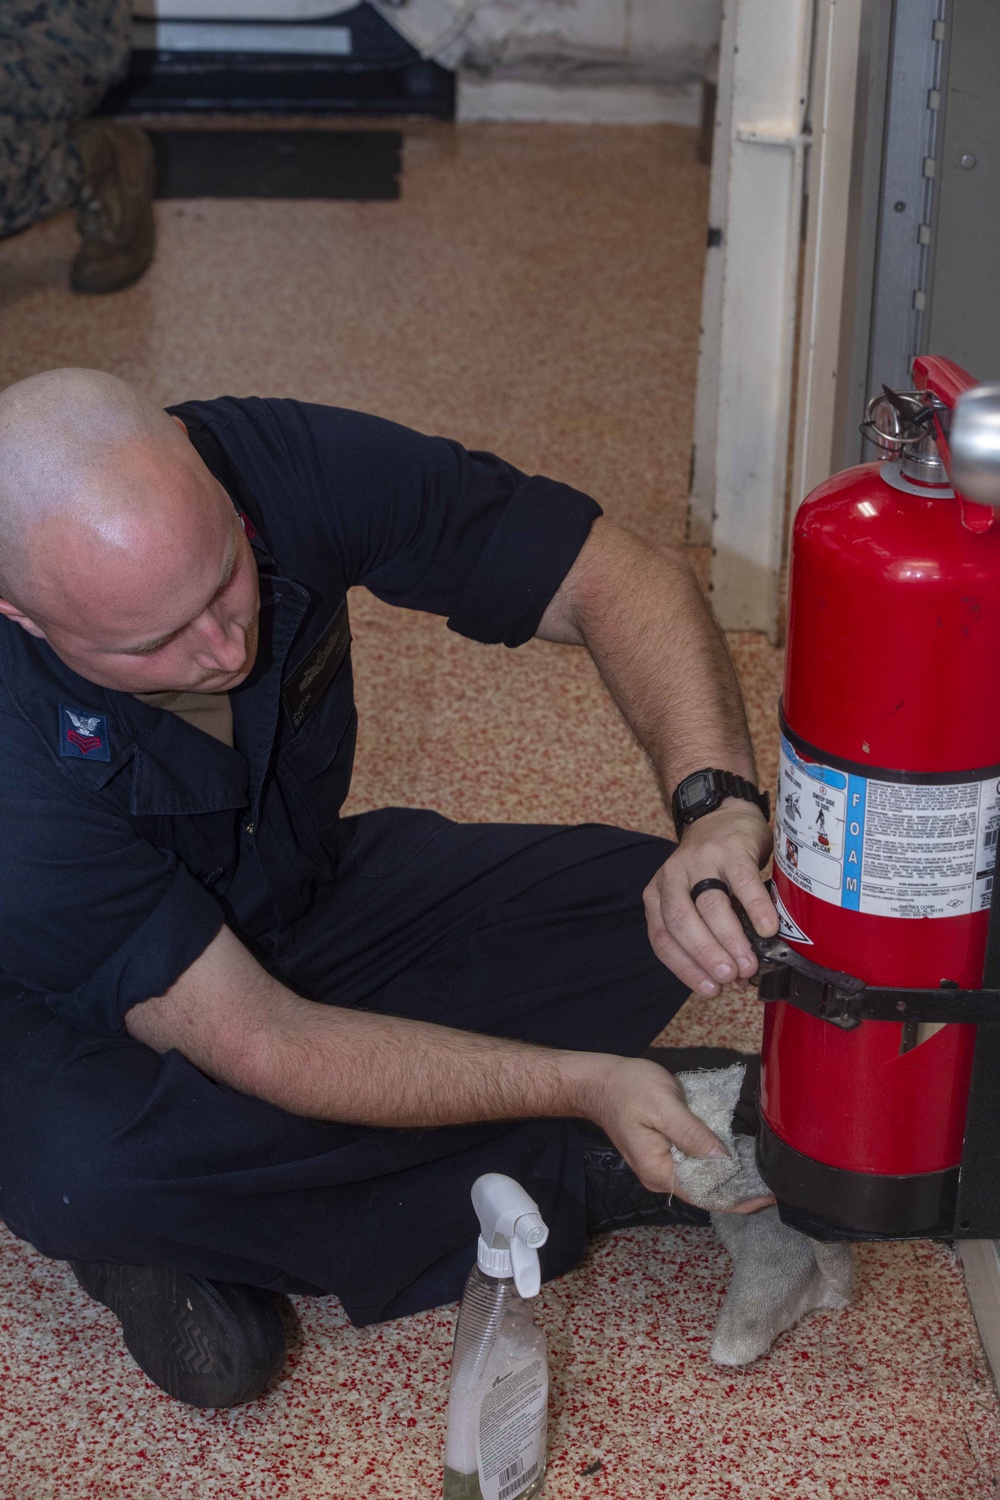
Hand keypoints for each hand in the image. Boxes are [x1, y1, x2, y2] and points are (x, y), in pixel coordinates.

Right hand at [579, 1056, 772, 1211]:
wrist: (599, 1082)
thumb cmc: (629, 1088)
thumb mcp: (664, 1105)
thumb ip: (692, 1133)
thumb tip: (723, 1159)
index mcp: (659, 1171)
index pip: (705, 1196)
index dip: (738, 1200)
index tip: (767, 1197)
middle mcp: (659, 1177)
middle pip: (705, 1193)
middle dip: (738, 1190)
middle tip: (771, 1181)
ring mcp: (660, 1168)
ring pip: (700, 1180)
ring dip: (728, 1178)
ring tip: (759, 1172)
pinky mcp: (662, 1155)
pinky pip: (693, 1167)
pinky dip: (714, 1164)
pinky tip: (734, 1157)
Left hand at [643, 799, 778, 995]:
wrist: (722, 816)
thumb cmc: (710, 868)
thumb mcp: (693, 896)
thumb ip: (705, 931)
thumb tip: (733, 977)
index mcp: (658, 894)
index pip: (663, 938)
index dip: (685, 967)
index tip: (709, 988)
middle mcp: (673, 877)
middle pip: (682, 922)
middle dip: (705, 954)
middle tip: (728, 976)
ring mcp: (701, 861)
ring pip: (710, 905)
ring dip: (730, 939)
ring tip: (748, 963)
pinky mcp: (731, 850)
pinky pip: (742, 881)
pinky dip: (755, 908)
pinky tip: (767, 928)